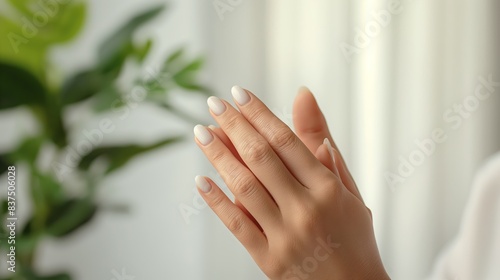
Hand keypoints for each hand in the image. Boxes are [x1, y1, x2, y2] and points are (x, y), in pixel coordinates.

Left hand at [193, 86, 388, 278]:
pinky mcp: (269, 259)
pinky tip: (202, 179)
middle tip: (214, 104)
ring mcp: (285, 236)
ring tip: (202, 133)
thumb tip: (303, 98)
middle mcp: (306, 209)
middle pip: (261, 157)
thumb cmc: (353, 237)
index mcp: (328, 189)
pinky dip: (216, 201)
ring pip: (244, 187)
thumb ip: (322, 143)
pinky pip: (237, 225)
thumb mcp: (348, 188)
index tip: (238, 94)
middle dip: (234, 126)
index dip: (259, 114)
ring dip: (219, 156)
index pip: (286, 141)